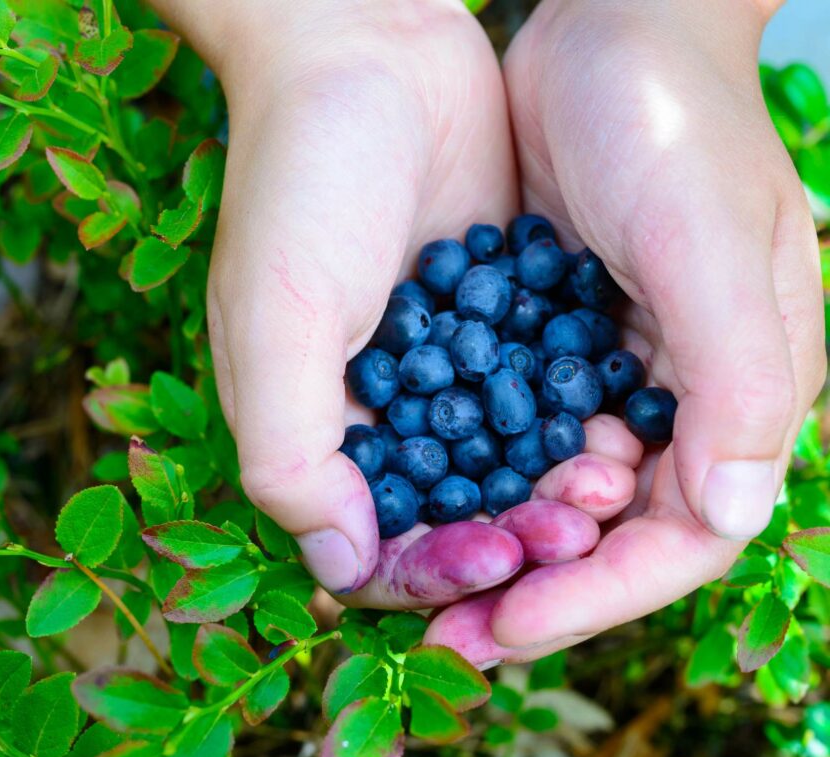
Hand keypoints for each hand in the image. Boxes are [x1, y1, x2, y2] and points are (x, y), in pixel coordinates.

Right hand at [154, 0, 631, 606]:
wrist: (367, 53)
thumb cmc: (300, 181)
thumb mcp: (274, 320)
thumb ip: (289, 452)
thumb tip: (340, 570)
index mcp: (315, 426)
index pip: (372, 541)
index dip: (432, 568)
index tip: (495, 560)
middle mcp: (380, 411)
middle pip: (450, 514)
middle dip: (509, 534)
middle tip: (572, 527)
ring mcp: (442, 369)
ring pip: (504, 464)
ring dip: (550, 488)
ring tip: (604, 484)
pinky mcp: (496, 321)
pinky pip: (538, 396)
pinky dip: (571, 421)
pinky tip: (614, 426)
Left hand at [425, 0, 825, 665]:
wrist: (606, 30)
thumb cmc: (670, 122)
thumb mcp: (713, 243)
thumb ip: (738, 382)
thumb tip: (728, 518)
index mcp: (741, 395)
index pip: (680, 539)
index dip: (596, 595)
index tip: (505, 623)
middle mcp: (681, 400)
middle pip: (608, 535)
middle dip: (530, 585)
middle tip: (445, 632)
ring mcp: (613, 372)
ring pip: (552, 492)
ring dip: (492, 540)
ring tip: (418, 581)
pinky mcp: (553, 339)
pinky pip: (511, 430)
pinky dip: (470, 470)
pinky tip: (413, 496)